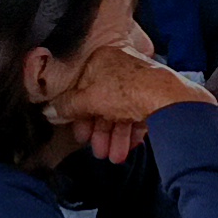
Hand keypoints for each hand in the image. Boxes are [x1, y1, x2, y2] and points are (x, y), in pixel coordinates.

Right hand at [50, 41, 206, 159]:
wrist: (166, 98)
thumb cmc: (128, 90)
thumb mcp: (88, 99)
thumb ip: (68, 106)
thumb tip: (50, 110)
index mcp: (102, 60)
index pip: (83, 88)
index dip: (79, 113)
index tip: (78, 132)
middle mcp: (121, 68)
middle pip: (103, 104)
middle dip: (100, 132)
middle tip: (97, 149)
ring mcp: (139, 83)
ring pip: (121, 114)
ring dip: (115, 139)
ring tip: (114, 157)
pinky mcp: (154, 97)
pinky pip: (138, 117)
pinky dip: (131, 134)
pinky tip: (128, 149)